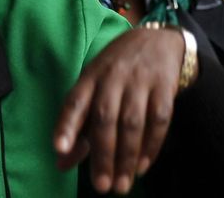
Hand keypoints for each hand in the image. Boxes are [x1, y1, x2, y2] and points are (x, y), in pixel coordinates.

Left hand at [53, 27, 196, 194]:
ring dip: (127, 157)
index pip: (75, 101)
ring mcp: (140, 80)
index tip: (59, 149)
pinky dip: (151, 146)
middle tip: (101, 187)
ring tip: (121, 185)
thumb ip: (78, 126)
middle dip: (103, 154)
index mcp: (90, 76)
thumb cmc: (117, 70)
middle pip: (105, 117)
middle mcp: (113, 76)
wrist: (158, 39)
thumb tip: (60, 162)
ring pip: (132, 122)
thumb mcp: (94, 87)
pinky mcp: (164, 86)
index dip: (66, 125)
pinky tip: (142, 166)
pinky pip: (159, 120)